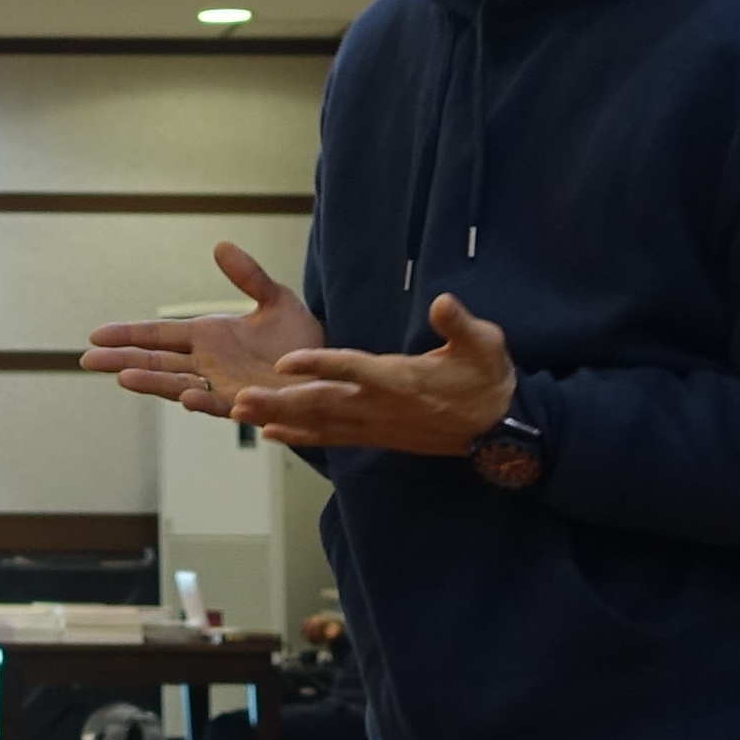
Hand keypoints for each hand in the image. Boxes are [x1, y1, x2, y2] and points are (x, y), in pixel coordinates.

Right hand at [84, 243, 329, 417]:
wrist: (331, 370)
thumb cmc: (301, 340)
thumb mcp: (275, 300)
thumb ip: (248, 276)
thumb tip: (220, 245)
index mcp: (208, 336)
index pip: (158, 336)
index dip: (128, 335)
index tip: (96, 335)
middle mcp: (208, 364)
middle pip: (155, 362)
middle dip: (122, 361)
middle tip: (88, 360)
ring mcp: (222, 386)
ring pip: (177, 385)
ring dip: (151, 383)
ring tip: (122, 379)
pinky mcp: (245, 404)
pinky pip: (219, 404)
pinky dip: (202, 402)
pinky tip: (185, 398)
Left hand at [235, 293, 518, 457]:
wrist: (499, 430)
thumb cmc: (487, 380)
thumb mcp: (484, 344)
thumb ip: (461, 324)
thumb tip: (443, 301)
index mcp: (400, 380)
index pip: (353, 369)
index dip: (319, 364)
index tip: (286, 361)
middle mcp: (381, 406)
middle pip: (322, 403)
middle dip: (279, 401)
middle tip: (240, 398)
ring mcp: (376, 425)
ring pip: (319, 423)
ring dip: (279, 418)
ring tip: (240, 412)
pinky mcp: (375, 437)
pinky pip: (330, 438)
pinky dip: (299, 436)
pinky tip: (270, 434)